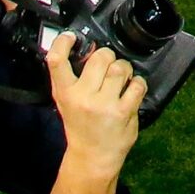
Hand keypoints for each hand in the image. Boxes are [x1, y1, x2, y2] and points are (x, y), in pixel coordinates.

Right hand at [46, 34, 141, 180]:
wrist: (92, 156)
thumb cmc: (80, 125)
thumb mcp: (67, 102)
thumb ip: (73, 77)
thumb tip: (86, 48)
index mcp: (65, 93)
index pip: (56, 61)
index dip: (63, 42)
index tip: (71, 36)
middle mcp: (83, 97)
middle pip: (101, 56)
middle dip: (108, 56)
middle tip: (107, 66)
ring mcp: (104, 104)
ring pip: (121, 67)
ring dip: (124, 70)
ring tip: (120, 80)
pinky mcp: (124, 111)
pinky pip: (137, 83)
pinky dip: (137, 84)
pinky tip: (131, 92)